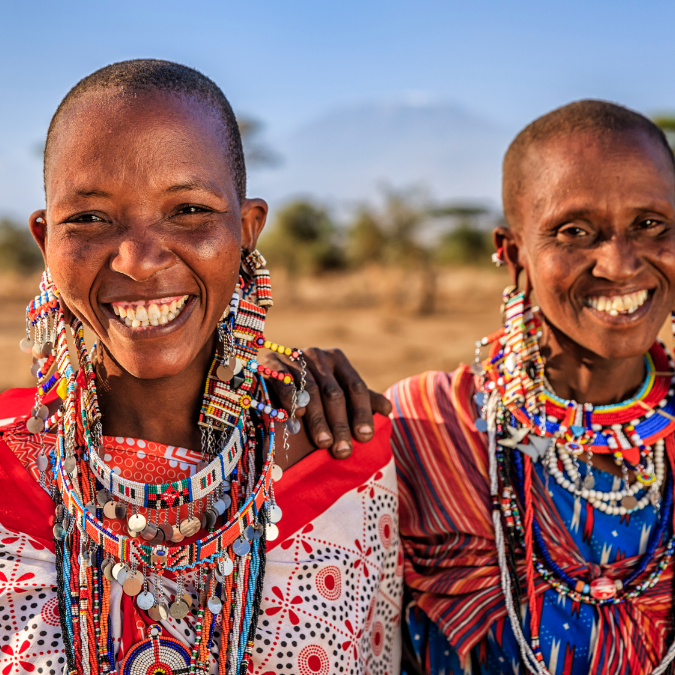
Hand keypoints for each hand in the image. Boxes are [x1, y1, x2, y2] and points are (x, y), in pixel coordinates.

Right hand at [258, 347, 391, 458]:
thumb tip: (388, 410)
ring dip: (318, 419)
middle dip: (340, 424)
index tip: (365, 438)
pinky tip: (296, 419)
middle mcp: (317, 355)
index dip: (362, 412)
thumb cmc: (311, 389)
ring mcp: (294, 357)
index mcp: (338, 360)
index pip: (355, 387)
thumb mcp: (338, 391)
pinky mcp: (270, 363)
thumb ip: (362, 399)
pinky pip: (283, 383)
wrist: (270, 373)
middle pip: (333, 392)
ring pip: (310, 391)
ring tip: (323, 444)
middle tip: (343, 451)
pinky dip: (291, 401)